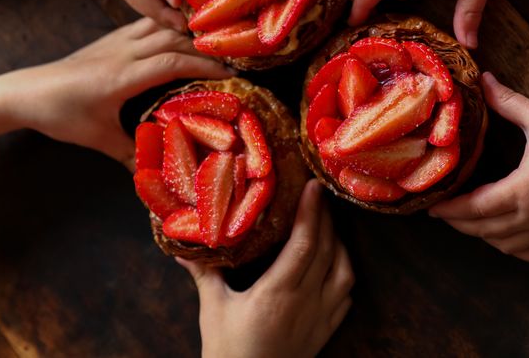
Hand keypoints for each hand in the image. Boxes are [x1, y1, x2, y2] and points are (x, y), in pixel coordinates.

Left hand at [6, 18, 233, 166]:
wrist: (25, 92)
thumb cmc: (61, 115)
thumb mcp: (98, 139)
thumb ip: (129, 153)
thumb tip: (154, 174)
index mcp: (123, 76)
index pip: (173, 62)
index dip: (204, 66)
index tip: (230, 74)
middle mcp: (123, 53)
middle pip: (173, 39)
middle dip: (204, 49)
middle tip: (230, 60)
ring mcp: (115, 42)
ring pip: (160, 27)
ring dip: (187, 33)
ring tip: (211, 45)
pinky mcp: (109, 39)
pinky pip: (145, 24)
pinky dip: (167, 25)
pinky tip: (178, 33)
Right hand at [177, 180, 353, 357]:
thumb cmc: (228, 353)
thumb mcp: (213, 309)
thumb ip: (204, 274)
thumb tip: (183, 247)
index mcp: (278, 292)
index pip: (303, 242)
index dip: (311, 211)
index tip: (314, 186)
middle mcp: (306, 302)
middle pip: (326, 249)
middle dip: (326, 218)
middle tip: (319, 195)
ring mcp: (320, 318)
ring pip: (343, 271)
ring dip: (338, 244)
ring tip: (327, 227)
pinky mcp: (325, 333)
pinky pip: (345, 297)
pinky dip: (343, 274)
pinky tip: (334, 266)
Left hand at [429, 72, 528, 261]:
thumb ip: (505, 101)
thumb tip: (481, 79)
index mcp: (523, 190)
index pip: (475, 208)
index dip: (449, 210)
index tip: (431, 208)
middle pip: (484, 230)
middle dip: (459, 224)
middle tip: (442, 213)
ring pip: (507, 245)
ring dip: (484, 236)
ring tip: (469, 221)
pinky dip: (515, 250)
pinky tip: (506, 238)